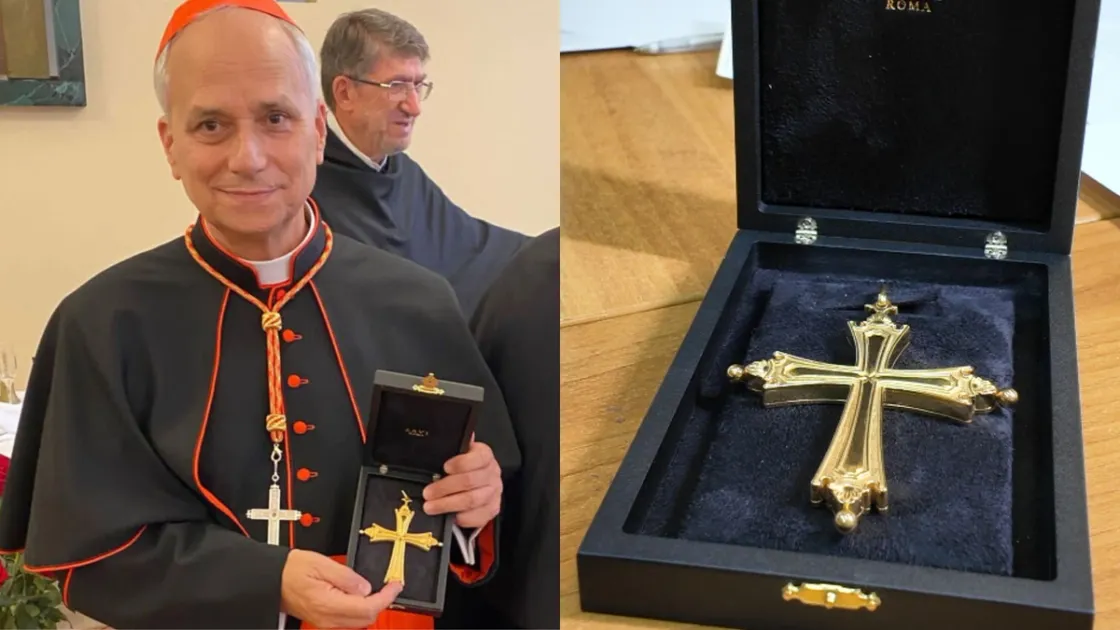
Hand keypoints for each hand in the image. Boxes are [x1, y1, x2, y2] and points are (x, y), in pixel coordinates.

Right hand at [280, 549, 402, 628]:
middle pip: (367, 619)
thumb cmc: (291, 570)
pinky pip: (348, 619)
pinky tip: (361, 594)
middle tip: (390, 585)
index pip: (368, 608)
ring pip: (359, 621)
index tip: (396, 584)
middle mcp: (327, 618)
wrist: (271, 580)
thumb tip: (366, 587)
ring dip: (372, 606)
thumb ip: (347, 577)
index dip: (387, 597)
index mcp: (328, 604)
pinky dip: (360, 608)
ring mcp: (325, 621)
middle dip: (382, 602)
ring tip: (379, 588)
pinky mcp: (323, 619)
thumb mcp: (321, 564)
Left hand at [422, 436, 501, 527]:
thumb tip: (442, 433)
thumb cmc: (461, 468)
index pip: (479, 457)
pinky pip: (477, 516)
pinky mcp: (492, 509)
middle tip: (427, 493)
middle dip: (445, 488)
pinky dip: (461, 518)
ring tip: (430, 507)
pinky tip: (449, 516)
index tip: (445, 467)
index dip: (461, 462)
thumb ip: (452, 446)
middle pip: (471, 481)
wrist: (475, 486)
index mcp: (484, 455)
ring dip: (448, 504)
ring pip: (472, 500)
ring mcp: (494, 492)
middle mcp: (492, 473)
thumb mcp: (456, 454)